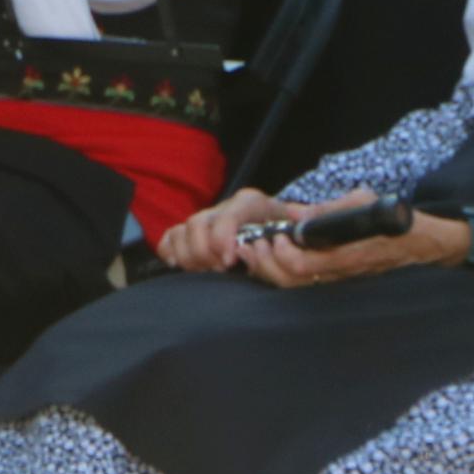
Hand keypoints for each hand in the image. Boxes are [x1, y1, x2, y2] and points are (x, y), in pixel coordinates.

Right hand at [159, 188, 293, 274]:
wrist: (275, 224)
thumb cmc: (285, 229)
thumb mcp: (297, 223)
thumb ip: (303, 220)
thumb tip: (304, 219)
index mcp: (249, 203)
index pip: (226, 216)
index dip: (222, 238)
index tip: (229, 261)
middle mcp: (222, 207)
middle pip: (197, 224)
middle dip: (206, 252)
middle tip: (220, 269)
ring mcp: (204, 219)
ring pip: (182, 232)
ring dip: (190, 256)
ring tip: (207, 270)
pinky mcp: (191, 232)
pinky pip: (170, 238)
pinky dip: (172, 252)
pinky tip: (184, 266)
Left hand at [233, 189, 470, 289]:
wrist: (423, 245)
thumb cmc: (395, 221)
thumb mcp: (363, 203)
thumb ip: (329, 209)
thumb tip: (295, 213)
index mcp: (347, 255)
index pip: (304, 266)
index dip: (282, 255)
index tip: (273, 236)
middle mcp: (340, 273)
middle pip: (292, 281)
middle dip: (266, 264)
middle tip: (252, 244)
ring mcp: (338, 280)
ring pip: (295, 286)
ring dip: (269, 270)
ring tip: (255, 250)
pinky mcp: (337, 280)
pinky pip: (304, 284)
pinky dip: (281, 273)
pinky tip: (270, 258)